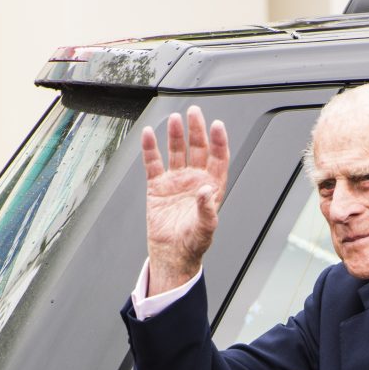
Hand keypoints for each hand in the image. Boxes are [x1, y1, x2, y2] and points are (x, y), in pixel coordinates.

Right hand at [141, 106, 229, 294]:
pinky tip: (150, 135)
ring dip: (176, 135)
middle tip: (195, 113)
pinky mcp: (157, 186)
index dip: (218, 142)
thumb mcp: (205, 229)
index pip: (218, 160)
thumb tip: (207, 191)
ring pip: (177, 152)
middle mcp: (194, 181)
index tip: (217, 126)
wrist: (171, 255)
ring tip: (175, 119)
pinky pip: (153, 163)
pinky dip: (151, 149)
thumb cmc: (192, 244)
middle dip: (197, 131)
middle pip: (198, 150)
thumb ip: (207, 209)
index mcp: (211, 189)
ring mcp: (176, 181)